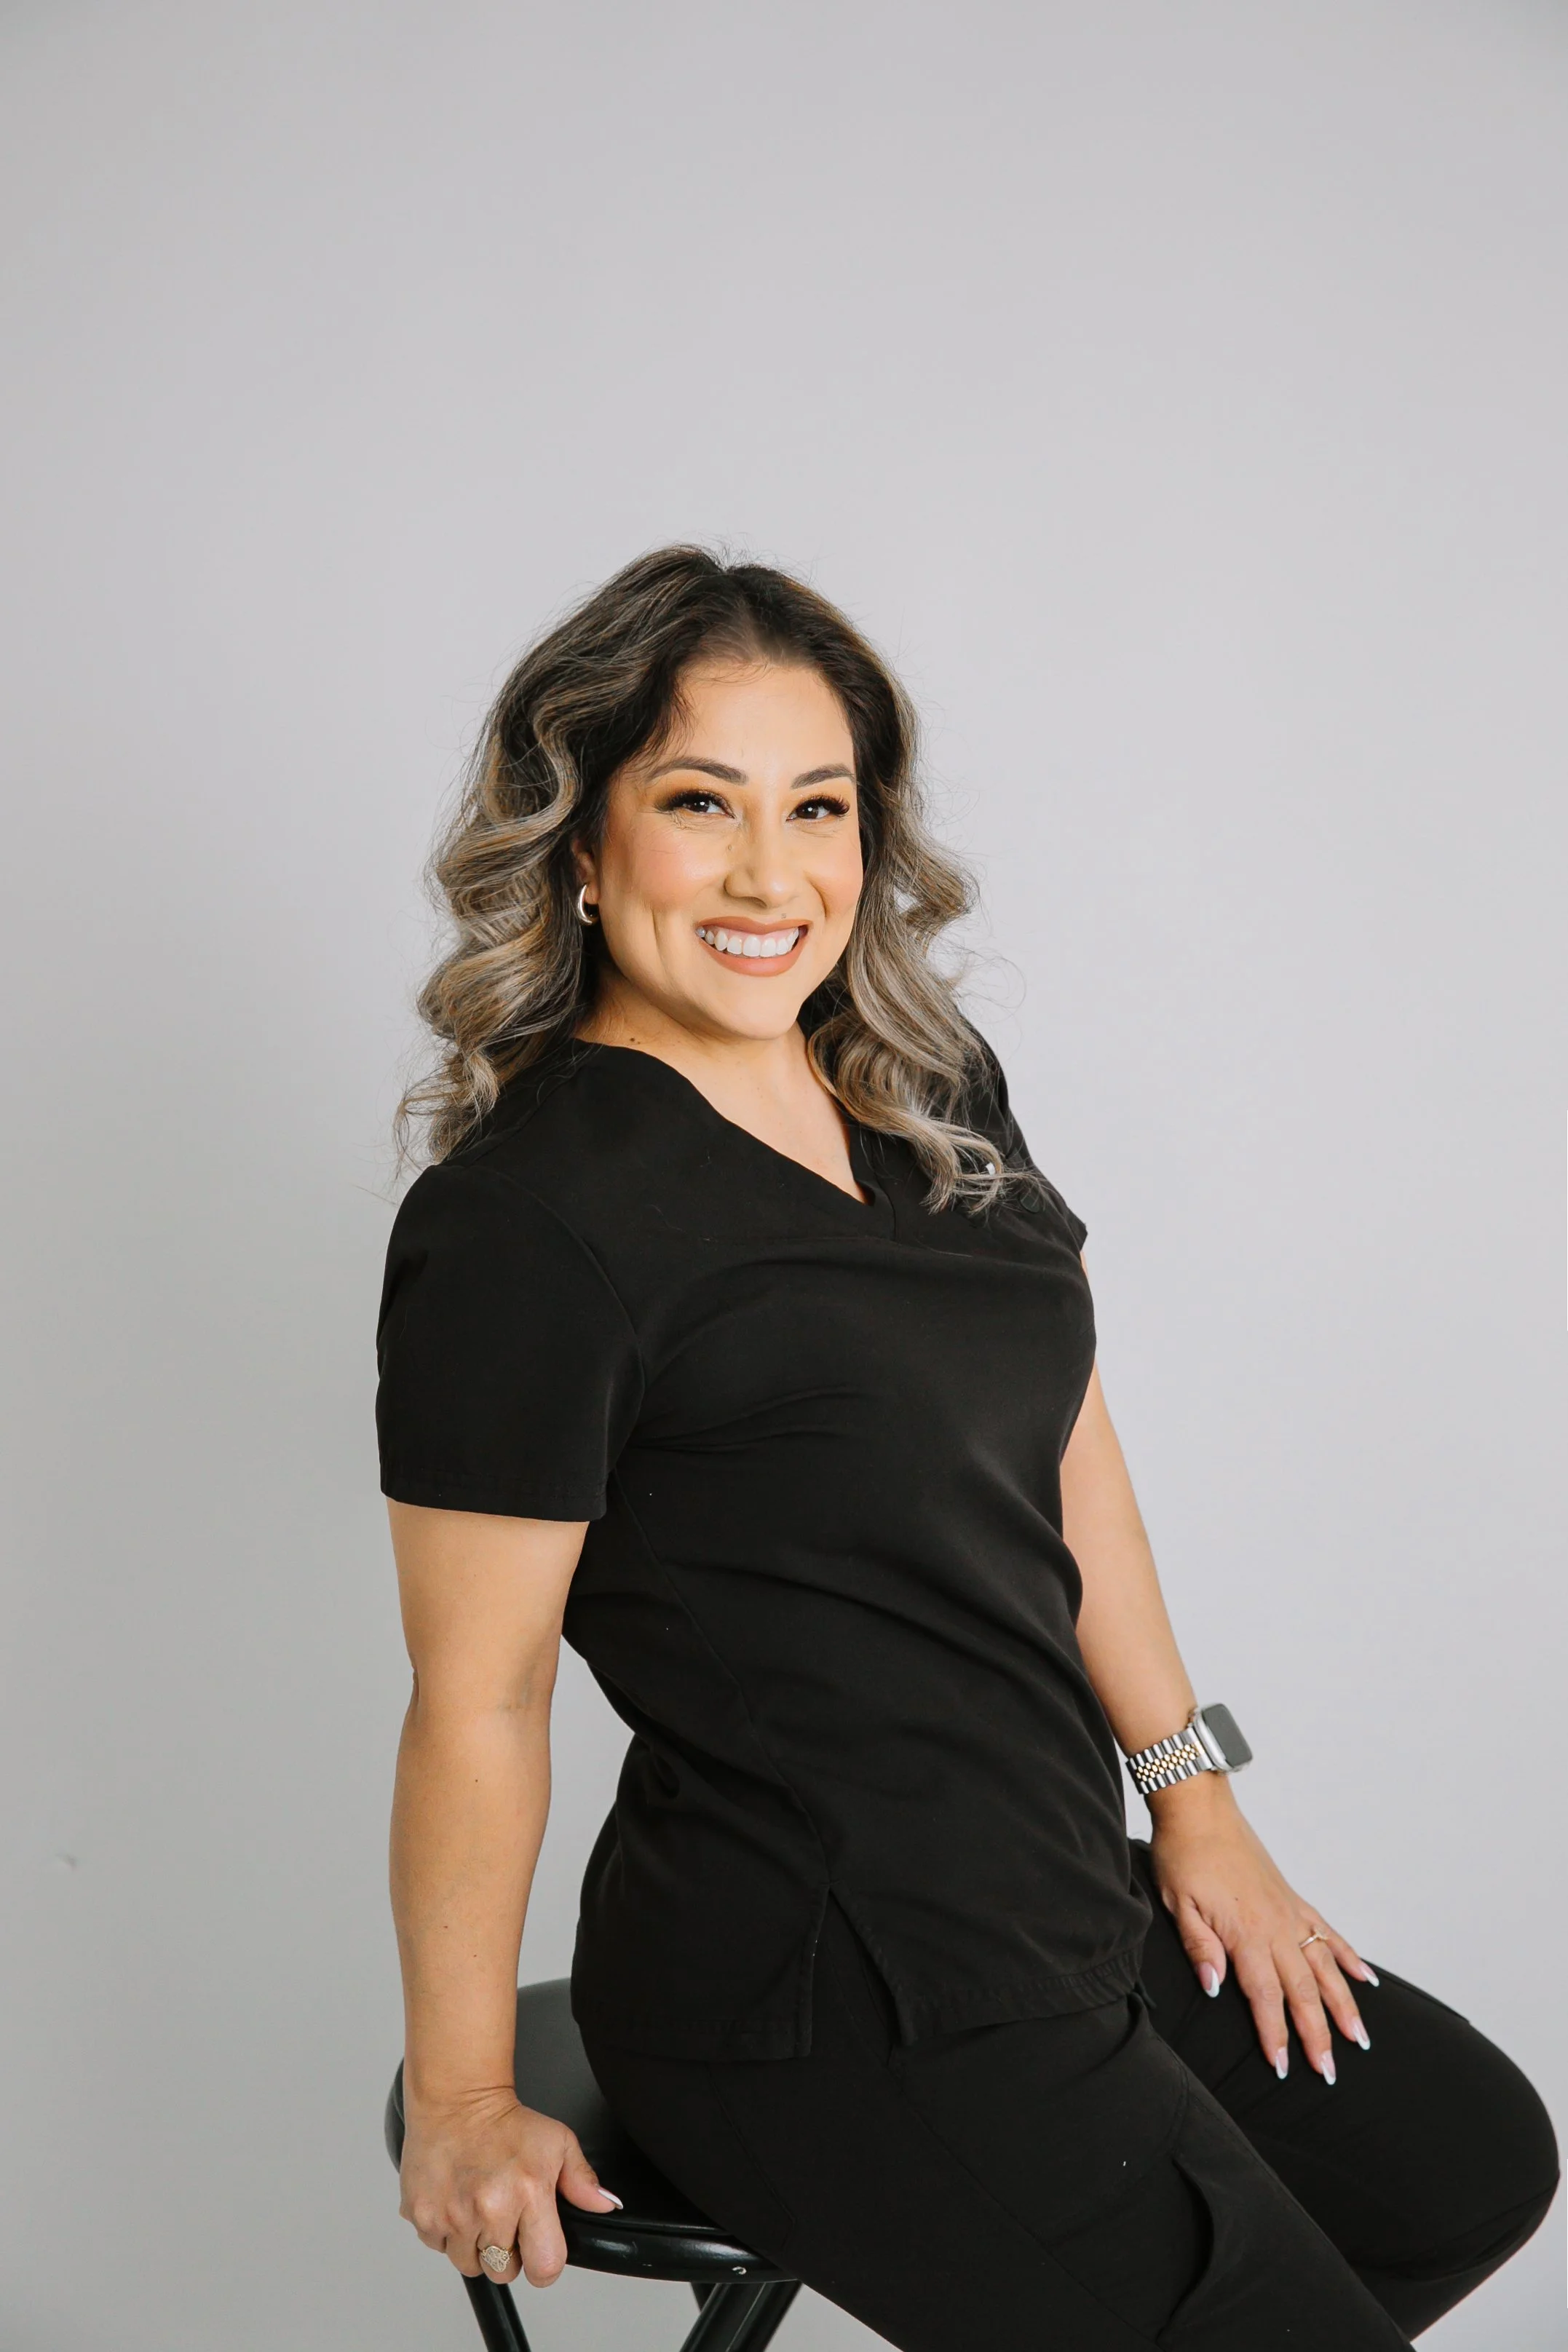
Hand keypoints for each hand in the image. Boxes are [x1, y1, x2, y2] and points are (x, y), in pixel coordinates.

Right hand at [400, 2086, 622, 2285]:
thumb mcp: (557, 2143)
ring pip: (471, 2265)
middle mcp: (489, 2208)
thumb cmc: (505, 2123)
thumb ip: (582, 2180)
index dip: (545, 2264)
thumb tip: (605, 2205)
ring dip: (477, 2245)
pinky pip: (441, 2248)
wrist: (456, 2100)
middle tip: (506, 2219)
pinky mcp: (423, 2216)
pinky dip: (449, 2233)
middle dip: (508, 2253)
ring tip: (480, 2209)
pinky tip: (458, 2203)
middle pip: (504, 2272)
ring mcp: (453, 2215)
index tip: (540, 2248)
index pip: (545, 2267)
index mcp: (528, 2193)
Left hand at [1147, 1775, 1376, 2082]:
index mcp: (1246, 1934)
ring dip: (1343, 2005)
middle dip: (1318, 2036)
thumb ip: (1199, 1948)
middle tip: (1329, 2073)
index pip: (1266, 1998)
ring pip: (1325, 1968)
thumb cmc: (1184, 1854)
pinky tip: (1365, 1979)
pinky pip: (1328, 1933)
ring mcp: (1290, 1913)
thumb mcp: (1178, 1904)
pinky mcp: (1293, 1899)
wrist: (1200, 1809)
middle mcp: (1276, 1927)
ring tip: (1359, 2038)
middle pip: (1303, 1992)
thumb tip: (1215, 1989)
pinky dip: (1348, 1957)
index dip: (1276, 2036)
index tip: (1284, 2069)